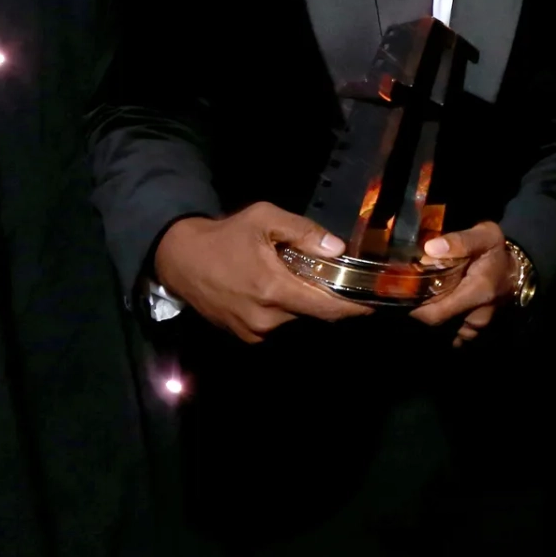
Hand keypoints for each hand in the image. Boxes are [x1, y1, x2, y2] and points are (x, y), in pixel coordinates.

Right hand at [153, 203, 372, 343]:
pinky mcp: (244, 336)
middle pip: (315, 314)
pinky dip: (285, 310)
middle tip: (333, 278)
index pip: (327, 309)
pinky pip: (278, 326)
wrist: (180, 259)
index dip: (354, 308)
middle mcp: (266, 318)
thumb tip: (338, 249)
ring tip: (297, 279)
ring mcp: (253, 332)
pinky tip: (277, 290)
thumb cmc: (225, 235)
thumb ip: (303, 232)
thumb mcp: (264, 219)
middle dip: (328, 299)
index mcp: (273, 289)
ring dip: (304, 304)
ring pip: (296, 320)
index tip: (375, 302)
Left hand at [408, 221, 514, 347]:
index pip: (436, 313)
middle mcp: (479, 315)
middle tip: (412, 292)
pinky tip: (441, 309)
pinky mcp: (476, 330)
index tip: (406, 292)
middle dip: (421, 309)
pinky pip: (454, 336)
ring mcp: (478, 326)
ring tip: (427, 298)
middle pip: (436, 323)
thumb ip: (460, 240)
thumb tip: (430, 248)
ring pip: (444, 330)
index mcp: (479, 291)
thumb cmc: (497, 251)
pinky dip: (444, 326)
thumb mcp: (485, 235)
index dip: (416, 307)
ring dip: (433, 315)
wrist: (516, 270)